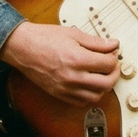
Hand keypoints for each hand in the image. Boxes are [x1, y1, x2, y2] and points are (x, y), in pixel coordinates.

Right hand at [0, 22, 118, 106]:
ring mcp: (66, 88)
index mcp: (78, 59)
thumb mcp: (73, 34)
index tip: (112, 53)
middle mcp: (73, 77)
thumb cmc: (44, 38)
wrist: (23, 47)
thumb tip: (113, 45)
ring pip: (96, 96)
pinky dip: (90, 95)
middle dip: (114, 73)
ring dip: (103, 86)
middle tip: (112, 65)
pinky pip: (82, 102)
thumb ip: (96, 42)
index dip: (114, 57)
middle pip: (107, 83)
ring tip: (101, 75)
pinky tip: (89, 84)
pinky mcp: (60, 94)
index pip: (108, 64)